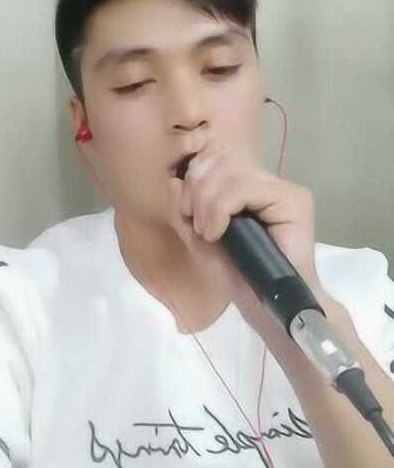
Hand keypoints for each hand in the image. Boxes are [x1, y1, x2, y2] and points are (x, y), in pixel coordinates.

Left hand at [167, 141, 326, 338]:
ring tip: (210, 233)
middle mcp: (265, 181)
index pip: (213, 160)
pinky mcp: (294, 199)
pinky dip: (221, 209)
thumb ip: (186, 209)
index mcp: (243, 185)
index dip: (191, 183)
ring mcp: (281, 188)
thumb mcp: (199, 238)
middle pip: (219, 161)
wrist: (265, 307)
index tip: (187, 216)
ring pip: (230, 172)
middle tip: (199, 228)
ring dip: (208, 204)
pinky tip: (219, 233)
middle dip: (196, 193)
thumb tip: (174, 180)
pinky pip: (244, 187)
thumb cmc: (235, 276)